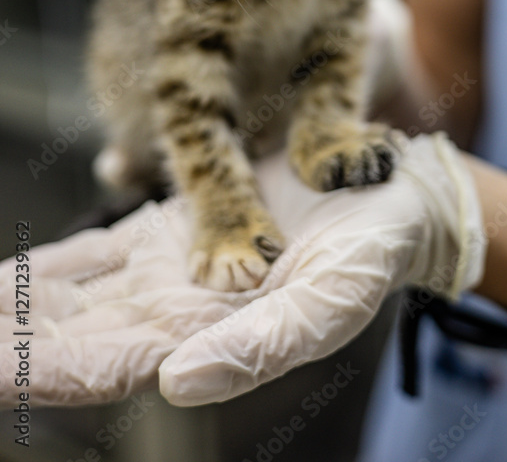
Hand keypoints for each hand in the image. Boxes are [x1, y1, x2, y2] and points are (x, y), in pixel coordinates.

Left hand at [0, 133, 484, 407]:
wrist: (390, 201)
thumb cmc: (371, 258)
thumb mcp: (327, 306)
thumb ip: (255, 348)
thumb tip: (175, 384)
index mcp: (203, 339)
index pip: (98, 367)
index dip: (33, 372)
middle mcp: (175, 312)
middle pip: (69, 337)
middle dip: (8, 344)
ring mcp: (171, 269)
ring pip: (74, 297)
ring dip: (15, 309)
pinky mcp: (179, 227)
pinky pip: (103, 248)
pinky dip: (54, 264)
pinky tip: (15, 275)